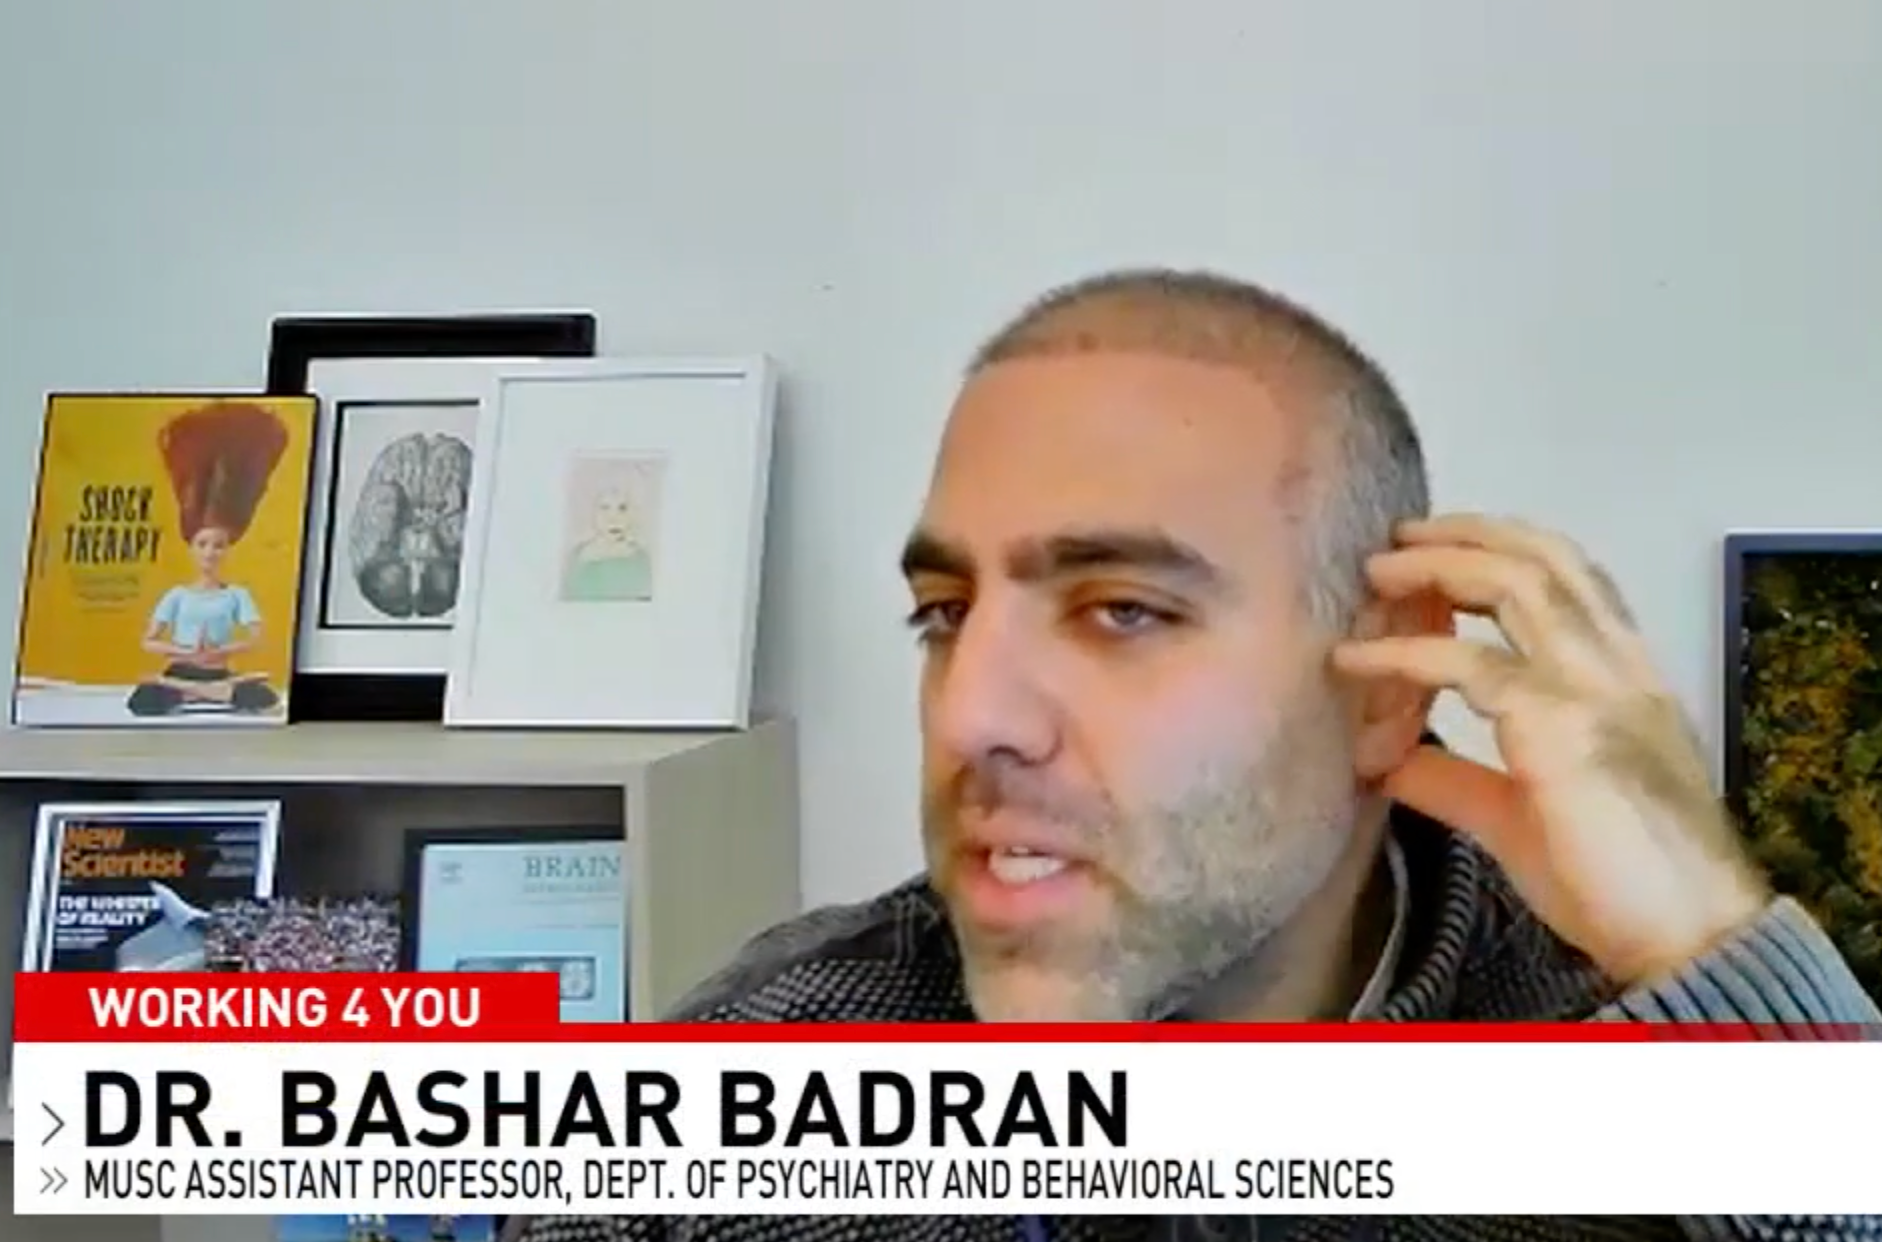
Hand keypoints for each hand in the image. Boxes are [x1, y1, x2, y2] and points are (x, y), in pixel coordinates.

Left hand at [1331, 513, 1768, 986]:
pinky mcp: (1560, 728)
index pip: (1573, 577)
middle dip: (1465, 535)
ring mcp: (1593, 691)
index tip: (1440, 546)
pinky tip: (1355, 660)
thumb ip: (1459, 780)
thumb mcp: (1520, 816)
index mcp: (1625, 679)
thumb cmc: (1620, 884)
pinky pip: (1465, 666)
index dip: (1504, 546)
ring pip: (1515, 582)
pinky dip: (1400, 656)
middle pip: (1543, 558)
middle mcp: (1618, 668)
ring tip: (1376, 572)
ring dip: (1437, 566)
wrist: (1688, 940)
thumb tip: (1389, 763)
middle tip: (1397, 540)